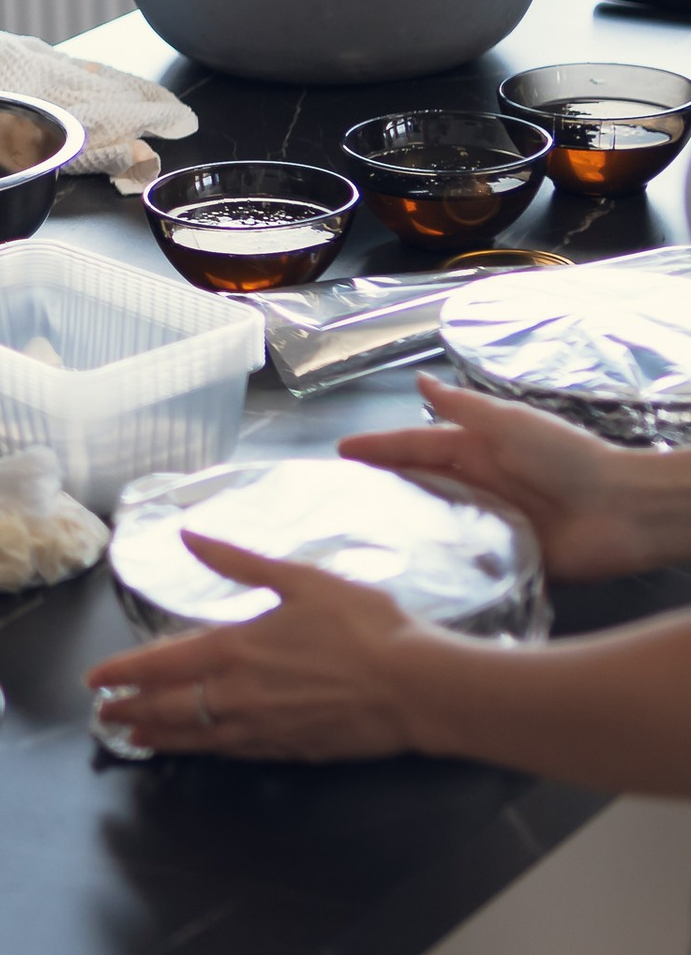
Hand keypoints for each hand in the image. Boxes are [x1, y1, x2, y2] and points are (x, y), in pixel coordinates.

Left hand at [85, 536, 430, 760]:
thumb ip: (238, 562)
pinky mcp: (289, 752)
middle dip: (129, 709)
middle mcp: (238, 695)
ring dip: (158, 735)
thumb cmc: (363, 626)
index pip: (161, 664)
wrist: (416, 687)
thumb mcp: (300, 579)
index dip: (123, 672)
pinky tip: (196, 750)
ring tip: (132, 736)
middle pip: (169, 707)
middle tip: (102, 715)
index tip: (94, 680)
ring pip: (195, 737)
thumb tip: (188, 535)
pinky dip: (202, 752)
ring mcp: (262, 729)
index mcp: (235, 649)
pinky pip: (231, 754)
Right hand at [339, 374, 690, 580]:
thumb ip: (463, 407)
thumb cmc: (565, 458)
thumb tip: (419, 380)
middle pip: (419, 485)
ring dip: (403, 527)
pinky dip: (438, 564)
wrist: (620, 510)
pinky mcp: (503, 560)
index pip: (417, 446)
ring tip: (357, 540)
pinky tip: (406, 573)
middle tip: (334, 502)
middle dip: (380, 489)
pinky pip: (463, 562)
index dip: (379, 448)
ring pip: (434, 524)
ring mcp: (489, 524)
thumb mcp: (509, 423)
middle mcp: (477, 485)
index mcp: (477, 449)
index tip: (340, 453)